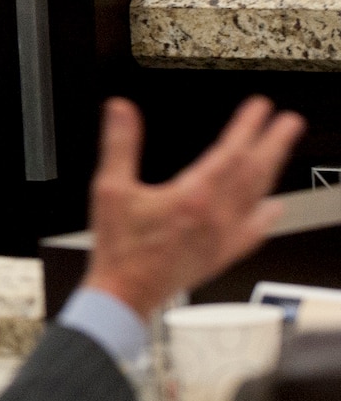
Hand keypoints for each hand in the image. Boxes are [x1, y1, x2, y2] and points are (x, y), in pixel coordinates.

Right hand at [82, 96, 303, 319]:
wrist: (124, 292)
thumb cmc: (119, 248)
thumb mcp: (110, 189)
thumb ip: (119, 145)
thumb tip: (121, 111)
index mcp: (193, 197)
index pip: (230, 153)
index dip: (247, 126)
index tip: (260, 107)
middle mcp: (216, 216)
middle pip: (255, 172)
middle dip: (274, 143)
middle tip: (289, 122)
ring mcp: (223, 237)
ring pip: (258, 197)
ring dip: (274, 170)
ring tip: (283, 151)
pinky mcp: (222, 254)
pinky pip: (255, 232)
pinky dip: (268, 216)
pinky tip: (275, 207)